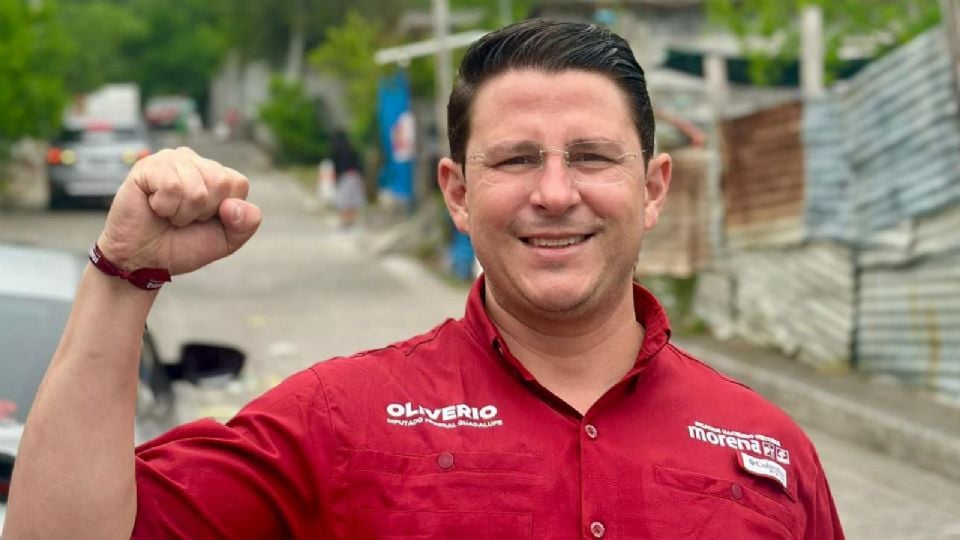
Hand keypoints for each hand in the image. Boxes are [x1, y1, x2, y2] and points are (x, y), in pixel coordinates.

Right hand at [97, 147, 261, 275]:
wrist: (144, 260)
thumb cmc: (183, 245)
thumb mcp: (227, 241)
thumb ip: (246, 223)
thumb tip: (234, 205)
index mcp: (216, 174)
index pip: (238, 183)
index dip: (225, 211)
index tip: (204, 219)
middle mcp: (194, 161)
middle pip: (220, 183)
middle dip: (203, 212)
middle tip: (183, 218)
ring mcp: (170, 160)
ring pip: (197, 189)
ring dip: (182, 213)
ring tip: (168, 214)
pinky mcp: (147, 166)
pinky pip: (172, 187)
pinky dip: (165, 207)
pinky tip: (154, 207)